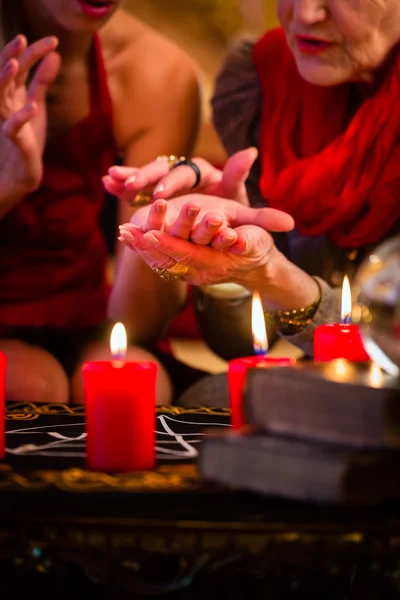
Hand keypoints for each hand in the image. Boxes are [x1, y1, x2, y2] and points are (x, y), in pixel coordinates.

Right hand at [0, 35, 60, 201]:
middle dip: (11, 56)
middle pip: (5, 75)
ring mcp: (5, 122)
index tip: (54, 40)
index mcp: (12, 94)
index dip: (33, 52)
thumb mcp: (36, 104)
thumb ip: (42, 81)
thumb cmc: (26, 138)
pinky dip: (21, 117)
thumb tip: (54, 55)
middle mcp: (5, 105)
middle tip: (23, 39)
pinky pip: (12, 128)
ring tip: (15, 64)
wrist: (20, 173)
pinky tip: (32, 107)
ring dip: (5, 80)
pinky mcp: (14, 142)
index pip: (20, 66)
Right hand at [103, 147, 257, 205]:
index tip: (160, 194)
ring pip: (146, 173)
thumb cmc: (231, 212)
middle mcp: (183, 170)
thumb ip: (244, 187)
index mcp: (202, 170)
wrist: (221, 221)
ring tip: (111, 179)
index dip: (172, 183)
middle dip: (146, 177)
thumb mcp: (239, 203)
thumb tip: (251, 152)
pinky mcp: (154, 188)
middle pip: (162, 169)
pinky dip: (123, 183)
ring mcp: (167, 178)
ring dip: (129, 176)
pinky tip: (107, 182)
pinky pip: (136, 184)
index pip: (185, 173)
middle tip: (132, 185)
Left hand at [118, 194, 293, 285]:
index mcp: (215, 264)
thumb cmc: (257, 247)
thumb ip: (248, 240)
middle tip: (128, 232)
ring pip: (160, 261)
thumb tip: (240, 240)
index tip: (152, 234)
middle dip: (147, 246)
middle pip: (168, 260)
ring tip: (123, 231)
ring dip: (140, 247)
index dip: (170, 244)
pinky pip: (159, 260)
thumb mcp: (258, 240)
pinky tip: (127, 236)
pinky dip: (142, 249)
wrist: (253, 266)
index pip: (188, 254)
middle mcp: (198, 272)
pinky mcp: (181, 267)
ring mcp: (187, 272)